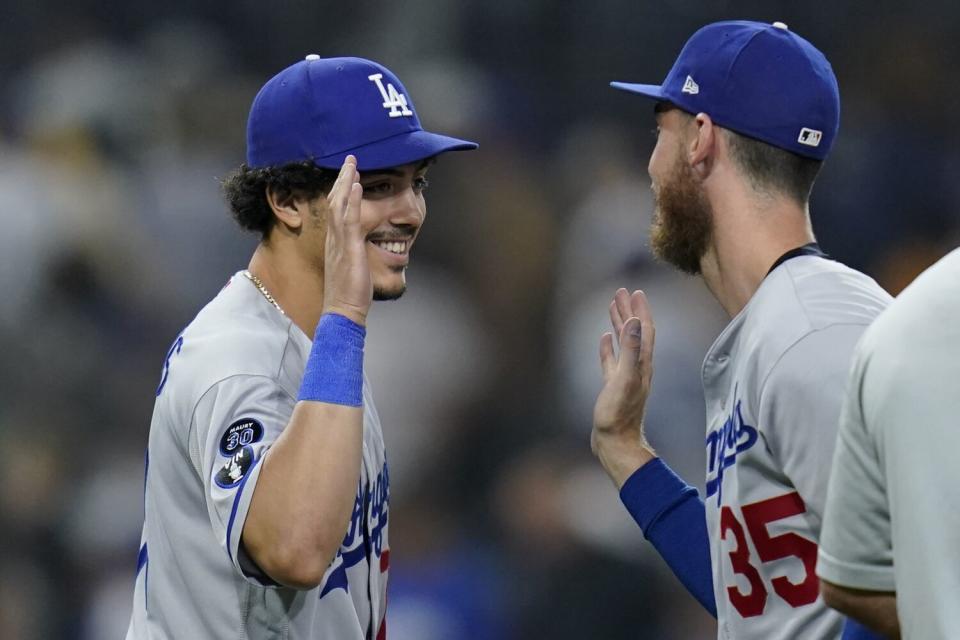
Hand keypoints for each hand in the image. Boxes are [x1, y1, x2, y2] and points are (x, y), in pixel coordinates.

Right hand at [321, 156, 371, 325]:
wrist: (342, 311)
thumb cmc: (349, 296)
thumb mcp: (352, 270)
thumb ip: (355, 257)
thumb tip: (362, 253)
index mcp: (335, 243)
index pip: (336, 211)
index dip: (341, 191)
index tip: (349, 176)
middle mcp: (334, 239)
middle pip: (335, 201)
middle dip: (343, 179)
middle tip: (350, 160)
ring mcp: (339, 242)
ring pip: (340, 205)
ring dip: (347, 182)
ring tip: (353, 164)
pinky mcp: (349, 248)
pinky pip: (350, 219)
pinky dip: (353, 200)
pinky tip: (357, 185)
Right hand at [591, 288, 656, 486]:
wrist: (616, 443)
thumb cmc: (619, 415)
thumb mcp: (624, 379)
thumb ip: (630, 350)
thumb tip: (634, 321)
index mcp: (642, 364)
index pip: (645, 330)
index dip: (641, 310)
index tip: (636, 291)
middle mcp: (637, 367)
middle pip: (635, 332)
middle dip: (629, 311)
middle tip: (622, 292)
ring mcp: (625, 376)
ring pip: (624, 342)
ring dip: (619, 323)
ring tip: (612, 306)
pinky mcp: (613, 386)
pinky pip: (611, 359)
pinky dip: (608, 346)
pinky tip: (604, 338)